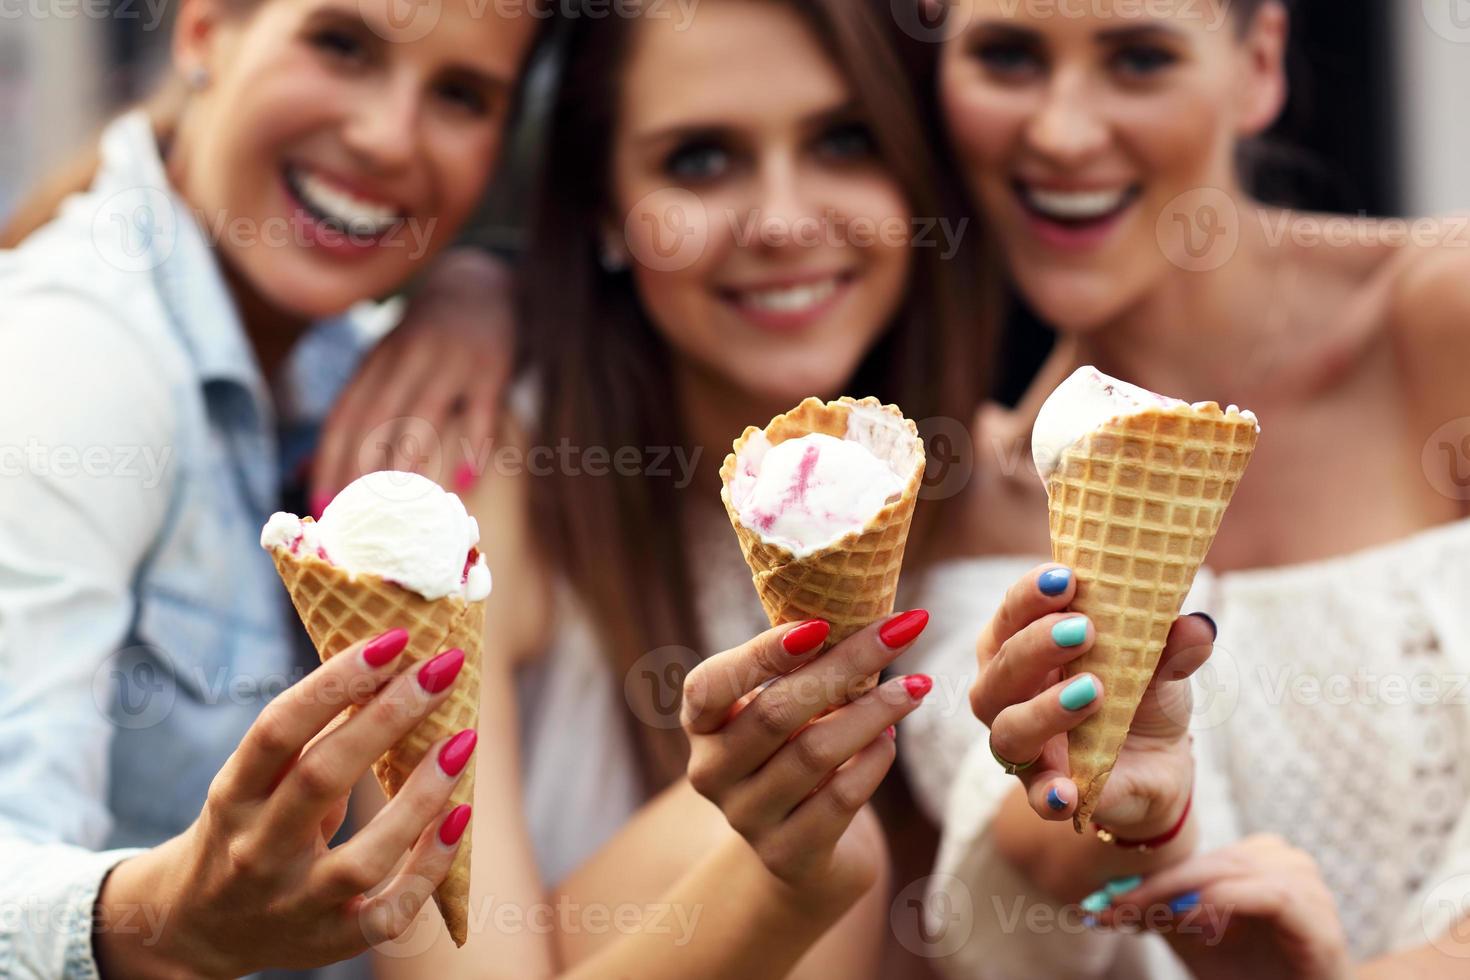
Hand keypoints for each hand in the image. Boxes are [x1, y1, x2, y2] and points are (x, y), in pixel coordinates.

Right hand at [97, 630, 475, 977]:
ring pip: (363, 858)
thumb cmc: (245, 828)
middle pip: (322, 778)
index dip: (335, 681)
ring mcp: (292, 904)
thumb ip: (305, 737)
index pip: (276, 730)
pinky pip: (388, 913)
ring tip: (463, 741)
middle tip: (443, 668)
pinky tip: (460, 819)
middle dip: (388, 717)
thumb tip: (388, 667)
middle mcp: (255, 852)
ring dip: (420, 797)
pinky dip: (428, 868)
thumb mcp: (251, 780)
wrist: (194, 929)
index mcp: (232, 796)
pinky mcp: (328, 942)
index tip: (393, 639)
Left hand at [310, 249, 514, 513]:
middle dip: (360, 468)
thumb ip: (353, 413)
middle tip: (356, 516)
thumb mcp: (385, 365)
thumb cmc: (426, 342)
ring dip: (408, 458)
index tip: (321, 504)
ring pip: (423, 412)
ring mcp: (450, 360)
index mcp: (377, 361)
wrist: (481, 286)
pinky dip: (474, 444)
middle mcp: (408, 358)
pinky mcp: (491, 366)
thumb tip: (304, 470)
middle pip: (376, 417)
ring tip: (401, 506)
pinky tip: (465, 479)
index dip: (329, 460)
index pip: (345, 414)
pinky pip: (480, 409)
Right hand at [681, 612, 933, 897]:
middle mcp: (710, 771)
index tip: (822, 623)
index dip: (761, 654)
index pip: (710, 685)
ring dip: (874, 712)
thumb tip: (866, 614)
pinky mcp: (786, 855)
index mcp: (700, 724)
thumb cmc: (796, 752)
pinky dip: (873, 762)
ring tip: (917, 686)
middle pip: (777, 711)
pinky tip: (891, 739)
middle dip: (846, 665)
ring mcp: (745, 818)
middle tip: (902, 631)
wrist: (801, 851)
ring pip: (814, 753)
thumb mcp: (784, 708)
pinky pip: (839, 799)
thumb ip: (801, 668)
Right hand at [970, 563, 1214, 838]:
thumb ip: (1170, 645)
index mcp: (1021, 644)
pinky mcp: (1043, 790)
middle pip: (1001, 668)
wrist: (1158, 761)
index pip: (1012, 613)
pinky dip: (1048, 793)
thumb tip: (1196, 627)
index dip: (1030, 595)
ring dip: (1045, 709)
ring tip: (1092, 692)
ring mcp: (1022, 744)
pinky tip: (1067, 792)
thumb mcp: (1158, 662)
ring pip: (1009, 729)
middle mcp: (1007, 692)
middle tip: (1082, 629)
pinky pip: (1034, 795)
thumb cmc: (1136, 692)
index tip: (1066, 577)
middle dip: (1037, 645)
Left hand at [1096, 835, 1352, 979]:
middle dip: (1157, 887)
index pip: (1195, 859)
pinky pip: (1271, 895)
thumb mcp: (1194, 940)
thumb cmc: (1251, 974)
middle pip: (1210, 862)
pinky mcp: (1319, 916)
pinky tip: (1195, 921)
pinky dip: (1227, 903)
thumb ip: (1160, 914)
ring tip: (1149, 916)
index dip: (1149, 879)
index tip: (1105, 902)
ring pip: (1235, 869)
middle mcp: (1285, 862)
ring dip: (1184, 892)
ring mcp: (1308, 885)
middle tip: (1115, 909)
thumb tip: (1103, 903)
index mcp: (1257, 858)